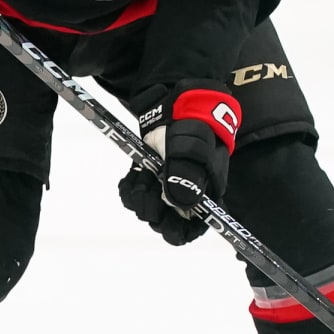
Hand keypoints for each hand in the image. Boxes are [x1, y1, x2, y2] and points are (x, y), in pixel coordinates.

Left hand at [117, 82, 240, 244]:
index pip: (190, 229)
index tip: (166, 214)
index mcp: (204, 197)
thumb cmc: (192, 125)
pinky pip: (131, 195)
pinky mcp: (147, 179)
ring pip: (145, 209)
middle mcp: (183, 198)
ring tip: (145, 171)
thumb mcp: (192, 148)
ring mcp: (163, 188)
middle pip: (164, 222)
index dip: (177, 228)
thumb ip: (187, 177)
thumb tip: (180, 203)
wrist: (174, 103)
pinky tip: (134, 173)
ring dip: (141, 193)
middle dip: (153, 205)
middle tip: (153, 182)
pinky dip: (129, 187)